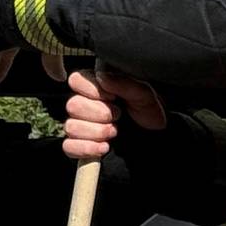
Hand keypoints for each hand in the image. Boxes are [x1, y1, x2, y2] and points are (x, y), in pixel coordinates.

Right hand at [48, 59, 166, 160]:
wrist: (156, 140)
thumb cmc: (150, 113)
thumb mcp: (144, 94)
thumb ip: (123, 82)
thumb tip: (102, 76)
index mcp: (96, 86)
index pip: (75, 80)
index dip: (92, 90)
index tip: (112, 97)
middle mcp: (84, 104)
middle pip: (72, 105)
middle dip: (99, 114)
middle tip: (117, 116)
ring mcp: (80, 126)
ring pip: (71, 126)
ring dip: (97, 132)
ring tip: (114, 131)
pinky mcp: (80, 146)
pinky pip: (69, 147)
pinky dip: (87, 148)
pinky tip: (104, 146)